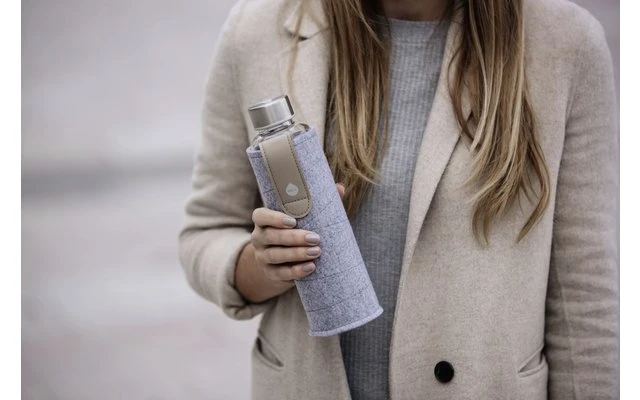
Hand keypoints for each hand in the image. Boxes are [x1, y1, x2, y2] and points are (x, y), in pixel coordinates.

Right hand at [235, 183, 344, 301]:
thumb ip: (318, 203)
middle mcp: (259, 237)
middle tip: (315, 238)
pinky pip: (280, 274)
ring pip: (275, 255)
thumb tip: (339, 187)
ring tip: (316, 252)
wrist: (282, 262)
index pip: (260, 216)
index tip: (293, 221)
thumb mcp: (303, 218)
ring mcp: (262, 256)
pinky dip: (296, 271)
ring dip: (296, 254)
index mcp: (264, 220)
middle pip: (271, 236)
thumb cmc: (297, 230)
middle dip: (294, 238)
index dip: (274, 218)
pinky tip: (310, 267)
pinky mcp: (270, 273)